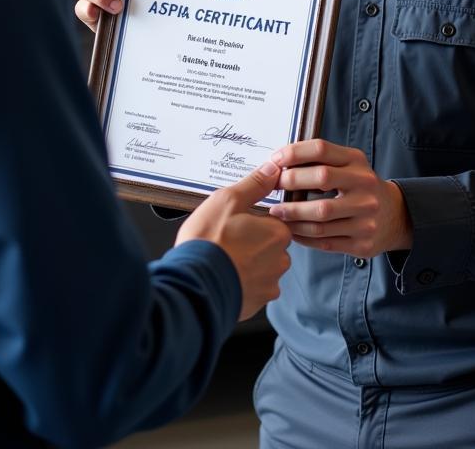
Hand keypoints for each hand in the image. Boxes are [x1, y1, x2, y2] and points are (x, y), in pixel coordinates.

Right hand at [176, 161, 291, 320]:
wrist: (194, 284)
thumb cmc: (210, 241)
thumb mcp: (227, 200)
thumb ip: (254, 184)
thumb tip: (272, 170)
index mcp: (277, 234)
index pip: (275, 223)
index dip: (254, 221)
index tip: (238, 223)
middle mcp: (280, 261)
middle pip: (270, 246)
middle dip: (253, 244)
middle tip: (227, 240)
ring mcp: (269, 285)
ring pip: (262, 269)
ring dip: (247, 265)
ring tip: (223, 259)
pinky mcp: (256, 304)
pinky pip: (252, 289)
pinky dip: (241, 283)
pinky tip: (223, 275)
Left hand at [267, 140, 411, 257]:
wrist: (395, 215)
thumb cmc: (359, 186)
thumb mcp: (348, 165)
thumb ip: (319, 161)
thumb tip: (278, 162)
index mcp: (357, 161)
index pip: (321, 149)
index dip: (294, 153)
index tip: (275, 160)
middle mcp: (365, 186)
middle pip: (321, 178)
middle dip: (291, 182)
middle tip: (272, 187)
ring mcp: (366, 216)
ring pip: (320, 216)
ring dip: (292, 215)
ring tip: (277, 213)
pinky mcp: (362, 242)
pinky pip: (325, 241)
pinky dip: (303, 236)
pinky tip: (292, 230)